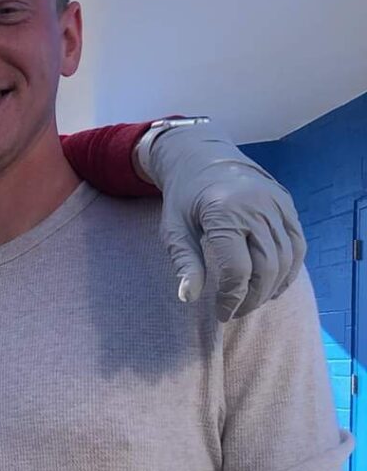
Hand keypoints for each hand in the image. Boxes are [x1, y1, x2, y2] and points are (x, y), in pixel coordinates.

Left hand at [143, 122, 305, 320]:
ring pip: (287, 258)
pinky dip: (289, 270)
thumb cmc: (183, 198)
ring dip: (272, 288)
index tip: (221, 313)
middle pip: (267, 267)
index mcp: (225, 213)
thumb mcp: (173, 229)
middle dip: (253, 298)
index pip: (238, 269)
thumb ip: (184, 262)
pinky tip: (272, 286)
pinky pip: (297, 243)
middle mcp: (257, 207)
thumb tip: (188, 297)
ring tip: (252, 302)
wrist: (202, 157)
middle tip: (236, 312)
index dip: (231, 298)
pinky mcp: (286, 205)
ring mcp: (276, 204)